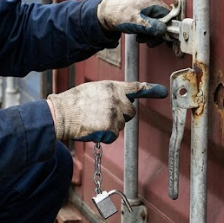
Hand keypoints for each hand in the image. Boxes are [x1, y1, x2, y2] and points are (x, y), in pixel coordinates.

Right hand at [46, 81, 167, 142]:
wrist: (61, 114)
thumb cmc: (73, 103)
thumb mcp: (93, 89)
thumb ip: (109, 92)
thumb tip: (119, 97)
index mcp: (111, 87)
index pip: (135, 87)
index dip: (150, 90)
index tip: (162, 91)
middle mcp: (116, 98)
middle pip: (130, 111)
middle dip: (121, 115)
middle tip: (103, 115)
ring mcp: (115, 113)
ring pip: (121, 124)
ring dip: (111, 126)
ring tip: (93, 120)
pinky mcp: (111, 127)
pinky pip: (113, 135)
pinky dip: (104, 136)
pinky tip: (92, 128)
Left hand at [97, 0, 171, 46]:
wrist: (107, 14)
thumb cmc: (119, 15)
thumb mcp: (136, 22)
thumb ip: (151, 26)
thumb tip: (164, 30)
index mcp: (155, 2)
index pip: (170, 17)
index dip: (166, 29)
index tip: (159, 37)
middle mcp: (154, 4)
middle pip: (165, 23)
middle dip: (156, 34)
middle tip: (146, 39)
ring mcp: (150, 9)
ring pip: (158, 26)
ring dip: (150, 35)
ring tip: (140, 37)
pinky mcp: (146, 15)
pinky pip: (152, 26)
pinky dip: (147, 33)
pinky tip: (139, 35)